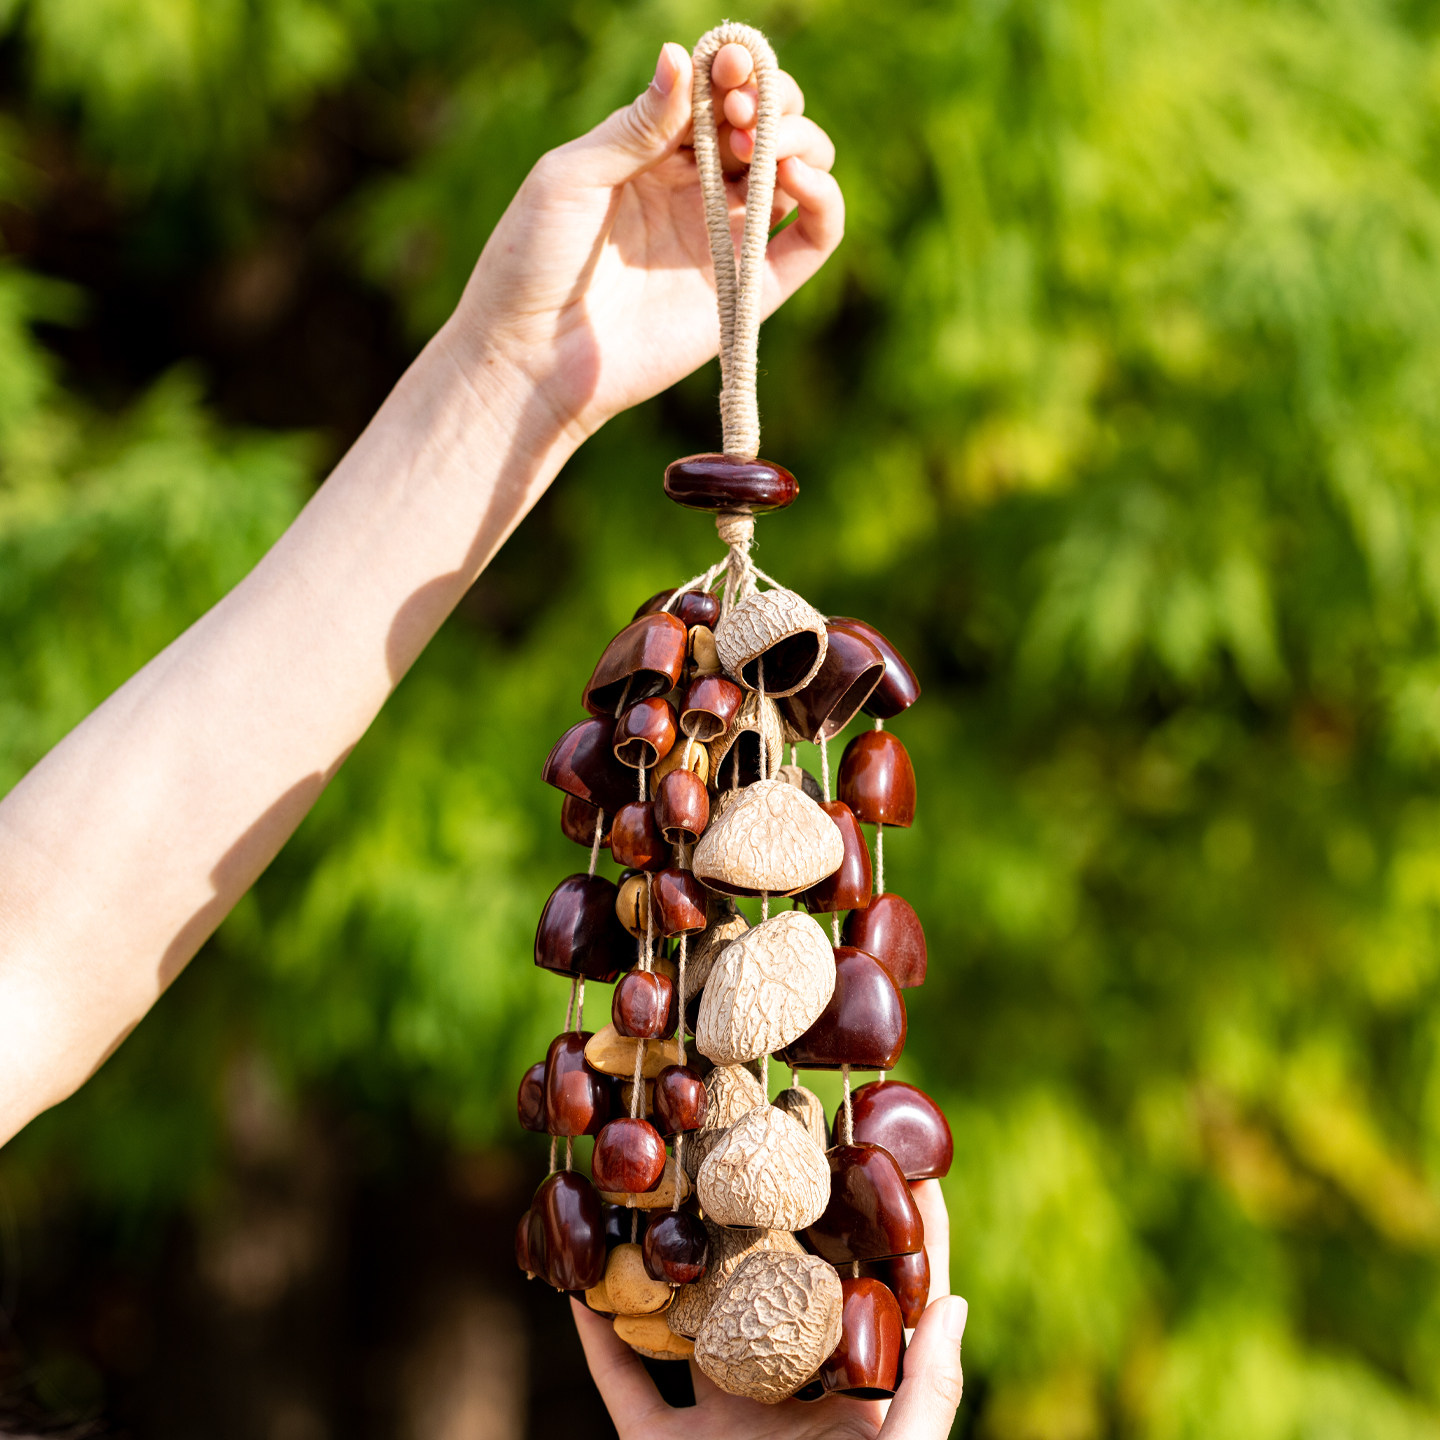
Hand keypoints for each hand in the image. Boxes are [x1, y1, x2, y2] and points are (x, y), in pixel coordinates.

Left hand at [445, 40, 843, 444]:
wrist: (531, 357)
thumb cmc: (531, 261)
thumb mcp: (571, 176)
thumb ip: (634, 125)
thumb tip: (682, 56)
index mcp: (653, 151)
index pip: (718, 93)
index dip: (735, 70)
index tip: (729, 67)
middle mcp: (697, 190)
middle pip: (766, 125)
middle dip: (768, 101)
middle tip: (739, 112)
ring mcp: (726, 240)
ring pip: (797, 172)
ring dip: (800, 140)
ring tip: (765, 145)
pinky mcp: (748, 292)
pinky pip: (811, 240)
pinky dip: (825, 202)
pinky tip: (797, 180)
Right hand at [571, 1180, 966, 1439]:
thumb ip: (929, 1393)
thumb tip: (954, 1301)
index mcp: (845, 1399)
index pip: (864, 1297)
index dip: (869, 1231)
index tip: (871, 1155)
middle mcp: (780, 1397)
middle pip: (769, 1289)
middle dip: (759, 1220)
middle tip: (749, 1140)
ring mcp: (715, 1423)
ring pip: (687, 1322)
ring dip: (667, 1262)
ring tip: (656, 1191)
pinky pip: (622, 1386)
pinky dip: (598, 1339)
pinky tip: (577, 1286)